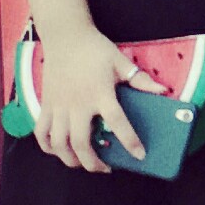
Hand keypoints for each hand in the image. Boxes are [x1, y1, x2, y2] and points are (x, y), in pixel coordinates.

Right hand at [35, 26, 163, 172]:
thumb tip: (163, 91)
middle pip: (81, 143)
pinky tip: (59, 150)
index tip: (139, 155)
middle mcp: (77, 103)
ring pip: (59, 143)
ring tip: (83, 163)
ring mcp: (58, 106)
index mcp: (100, 93)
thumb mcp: (121, 62)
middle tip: (105, 168)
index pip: (118, 123)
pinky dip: (47, 146)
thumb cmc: (95, 49)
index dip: (130, 141)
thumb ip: (141, 80)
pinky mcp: (45, 104)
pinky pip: (41, 132)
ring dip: (70, 160)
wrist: (65, 35)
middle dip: (93, 163)